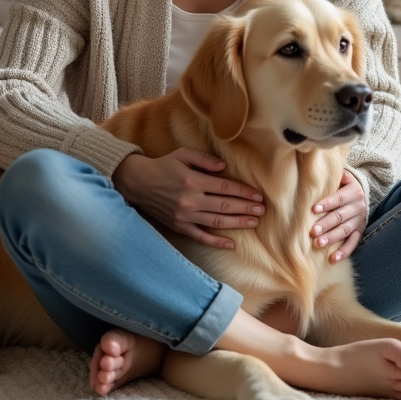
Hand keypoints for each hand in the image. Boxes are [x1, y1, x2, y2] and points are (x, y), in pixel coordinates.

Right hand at [112, 149, 264, 249]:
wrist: (138, 182)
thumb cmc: (163, 166)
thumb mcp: (182, 155)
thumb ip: (204, 160)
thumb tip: (224, 168)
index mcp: (193, 181)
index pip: (225, 187)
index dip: (243, 192)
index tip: (258, 196)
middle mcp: (190, 200)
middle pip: (224, 205)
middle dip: (246, 208)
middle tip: (262, 210)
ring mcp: (185, 216)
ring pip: (216, 221)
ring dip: (237, 223)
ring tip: (253, 222)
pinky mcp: (179, 226)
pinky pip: (200, 237)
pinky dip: (216, 242)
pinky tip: (231, 244)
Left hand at [310, 170, 366, 262]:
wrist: (362, 192)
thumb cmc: (344, 184)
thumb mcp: (343, 176)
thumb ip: (335, 174)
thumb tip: (323, 168)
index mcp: (353, 191)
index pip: (338, 198)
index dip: (326, 204)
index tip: (313, 209)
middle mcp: (358, 206)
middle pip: (340, 216)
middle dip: (325, 224)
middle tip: (312, 232)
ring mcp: (359, 220)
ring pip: (345, 230)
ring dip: (331, 238)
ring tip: (318, 244)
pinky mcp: (360, 231)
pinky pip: (353, 243)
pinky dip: (344, 251)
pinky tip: (333, 258)